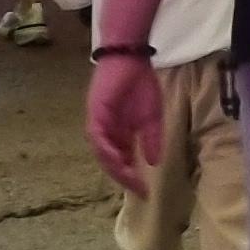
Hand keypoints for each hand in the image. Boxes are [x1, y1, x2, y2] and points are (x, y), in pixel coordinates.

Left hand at [86, 52, 164, 194]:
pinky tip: (119, 159)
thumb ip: (152, 139)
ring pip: (103, 153)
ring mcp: (98, 123)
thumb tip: (154, 163)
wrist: (131, 57)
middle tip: (139, 191)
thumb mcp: (152, 117)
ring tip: (131, 179)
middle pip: (110, 161)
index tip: (146, 192)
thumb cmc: (140, 82)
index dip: (132, 177)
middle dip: (125, 177)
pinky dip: (107, 149)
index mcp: (118, 133)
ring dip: (116, 167)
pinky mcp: (95, 113)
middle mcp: (105, 131)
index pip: (121, 161)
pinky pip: (98, 137)